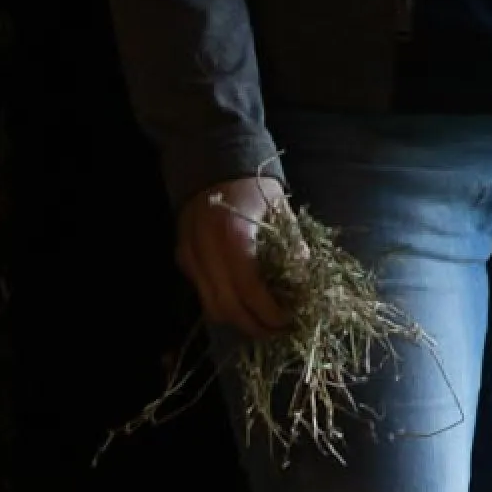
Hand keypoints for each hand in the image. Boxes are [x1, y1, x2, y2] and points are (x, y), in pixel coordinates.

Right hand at [175, 173, 300, 338]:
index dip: (269, 312)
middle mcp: (205, 252)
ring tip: (265, 321)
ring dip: (238, 320)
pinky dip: (225, 304)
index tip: (289, 321)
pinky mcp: (183, 259)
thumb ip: (292, 245)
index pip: (249, 291)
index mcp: (232, 237)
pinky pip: (204, 293)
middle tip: (280, 331)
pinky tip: (246, 303)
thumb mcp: (279, 208)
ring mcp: (190, 257)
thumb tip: (307, 281)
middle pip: (226, 308)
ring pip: (210, 307)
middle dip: (254, 325)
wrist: (212, 160)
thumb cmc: (252, 182)